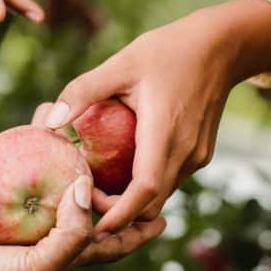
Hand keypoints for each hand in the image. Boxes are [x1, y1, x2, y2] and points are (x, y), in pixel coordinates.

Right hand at [0, 107, 165, 270]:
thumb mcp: (43, 267)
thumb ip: (73, 232)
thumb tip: (87, 185)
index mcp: (66, 248)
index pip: (112, 237)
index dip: (139, 226)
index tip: (164, 213)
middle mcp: (43, 228)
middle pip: (74, 190)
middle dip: (91, 163)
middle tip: (106, 131)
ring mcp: (10, 213)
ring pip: (30, 167)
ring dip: (38, 139)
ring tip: (47, 110)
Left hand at [43, 0, 270, 232]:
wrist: (222, 46)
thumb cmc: (169, 50)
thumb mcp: (121, 63)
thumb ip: (83, 92)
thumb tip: (49, 122)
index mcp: (164, 132)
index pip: (144, 191)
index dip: (118, 214)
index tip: (91, 224)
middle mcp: (186, 152)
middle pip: (151, 204)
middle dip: (119, 213)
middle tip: (85, 197)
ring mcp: (197, 156)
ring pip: (162, 195)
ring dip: (133, 200)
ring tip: (100, 185)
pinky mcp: (201, 154)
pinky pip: (171, 180)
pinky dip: (148, 185)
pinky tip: (124, 167)